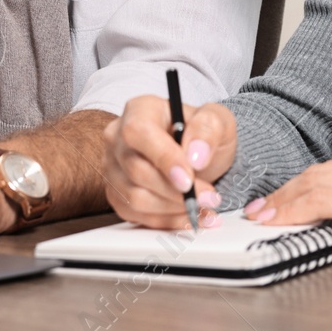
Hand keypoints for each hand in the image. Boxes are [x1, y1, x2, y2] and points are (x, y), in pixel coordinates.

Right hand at [101, 94, 235, 228]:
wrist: (199, 157)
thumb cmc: (203, 135)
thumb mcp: (218, 121)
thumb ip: (208, 129)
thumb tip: (195, 155)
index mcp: (139, 110)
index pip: (139, 132)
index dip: (163, 158)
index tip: (188, 179)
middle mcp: (118, 137)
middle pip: (137, 170)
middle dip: (176, 191)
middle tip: (209, 196)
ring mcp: (114, 167)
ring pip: (135, 198)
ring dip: (174, 208)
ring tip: (202, 205)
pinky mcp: (117, 193)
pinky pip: (136, 215)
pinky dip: (166, 220)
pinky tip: (189, 215)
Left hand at [243, 152, 331, 258]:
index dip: (305, 184)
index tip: (285, 196)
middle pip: (318, 173)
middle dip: (286, 189)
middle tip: (262, 206)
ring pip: (314, 183)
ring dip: (283, 199)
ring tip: (261, 213)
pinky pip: (321, 201)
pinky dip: (294, 209)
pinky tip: (277, 220)